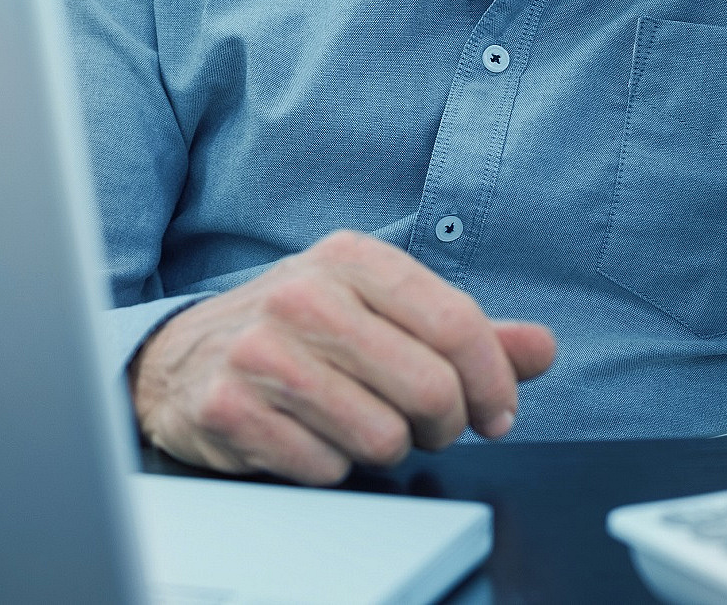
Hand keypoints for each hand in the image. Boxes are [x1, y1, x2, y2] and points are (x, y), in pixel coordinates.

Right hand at [129, 229, 555, 484]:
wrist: (183, 354)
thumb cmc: (302, 329)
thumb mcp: (382, 308)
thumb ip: (465, 329)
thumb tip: (542, 349)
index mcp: (353, 257)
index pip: (456, 322)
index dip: (493, 379)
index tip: (499, 411)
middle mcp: (305, 295)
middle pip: (428, 385)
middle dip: (445, 421)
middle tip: (432, 425)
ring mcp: (261, 352)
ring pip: (381, 435)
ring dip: (387, 446)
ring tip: (366, 424)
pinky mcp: (227, 410)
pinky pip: (324, 468)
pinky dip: (332, 466)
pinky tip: (314, 437)